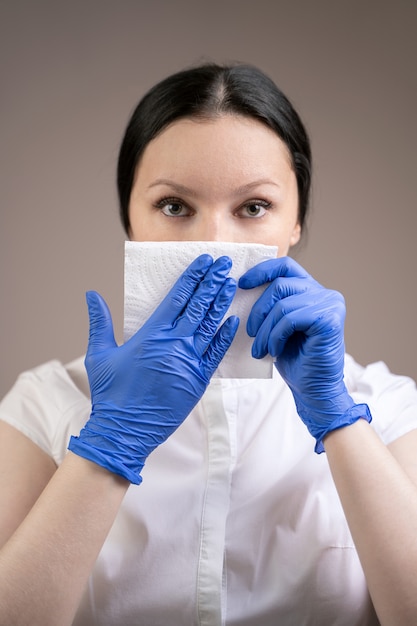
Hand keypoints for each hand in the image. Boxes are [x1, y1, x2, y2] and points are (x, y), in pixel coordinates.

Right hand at [69, 254, 238, 481]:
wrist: (124, 431)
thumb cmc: (110, 393)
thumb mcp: (99, 354)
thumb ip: (100, 322)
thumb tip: (92, 294)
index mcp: (151, 334)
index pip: (178, 297)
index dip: (193, 277)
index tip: (205, 262)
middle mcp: (173, 344)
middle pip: (198, 305)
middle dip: (213, 282)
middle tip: (225, 264)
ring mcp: (188, 362)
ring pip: (210, 325)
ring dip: (221, 303)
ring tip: (231, 284)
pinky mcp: (198, 381)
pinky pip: (216, 354)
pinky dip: (224, 336)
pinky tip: (232, 321)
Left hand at [239, 257, 370, 451]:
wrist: (312, 390)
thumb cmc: (292, 359)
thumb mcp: (275, 325)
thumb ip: (269, 304)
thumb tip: (240, 285)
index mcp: (311, 290)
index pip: (285, 266)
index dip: (261, 270)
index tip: (241, 284)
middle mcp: (324, 293)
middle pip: (280, 284)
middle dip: (258, 310)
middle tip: (250, 334)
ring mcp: (330, 304)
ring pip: (282, 304)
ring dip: (266, 329)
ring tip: (261, 349)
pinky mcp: (330, 319)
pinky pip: (290, 318)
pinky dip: (276, 336)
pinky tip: (274, 351)